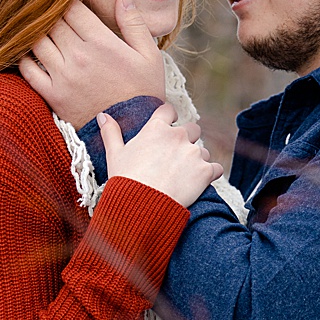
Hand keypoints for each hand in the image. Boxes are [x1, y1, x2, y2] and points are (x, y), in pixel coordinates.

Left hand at [19, 0, 165, 128]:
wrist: (132, 129)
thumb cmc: (143, 90)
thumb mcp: (149, 54)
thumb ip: (134, 23)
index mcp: (102, 42)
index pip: (72, 9)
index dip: (69, 1)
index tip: (70, 2)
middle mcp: (79, 56)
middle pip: (53, 22)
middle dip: (52, 15)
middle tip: (54, 13)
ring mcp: (63, 76)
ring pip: (37, 42)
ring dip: (38, 33)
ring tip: (43, 31)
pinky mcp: (52, 95)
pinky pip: (28, 70)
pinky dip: (26, 58)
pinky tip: (34, 54)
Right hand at [96, 103, 223, 207]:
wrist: (141, 208)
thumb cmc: (125, 181)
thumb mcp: (114, 155)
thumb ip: (111, 133)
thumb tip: (103, 115)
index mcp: (156, 129)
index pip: (169, 110)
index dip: (168, 119)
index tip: (166, 128)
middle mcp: (179, 136)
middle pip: (192, 129)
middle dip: (186, 140)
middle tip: (174, 158)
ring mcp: (194, 153)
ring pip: (203, 151)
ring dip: (197, 160)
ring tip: (182, 176)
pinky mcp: (206, 171)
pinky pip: (216, 168)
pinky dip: (210, 175)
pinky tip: (198, 184)